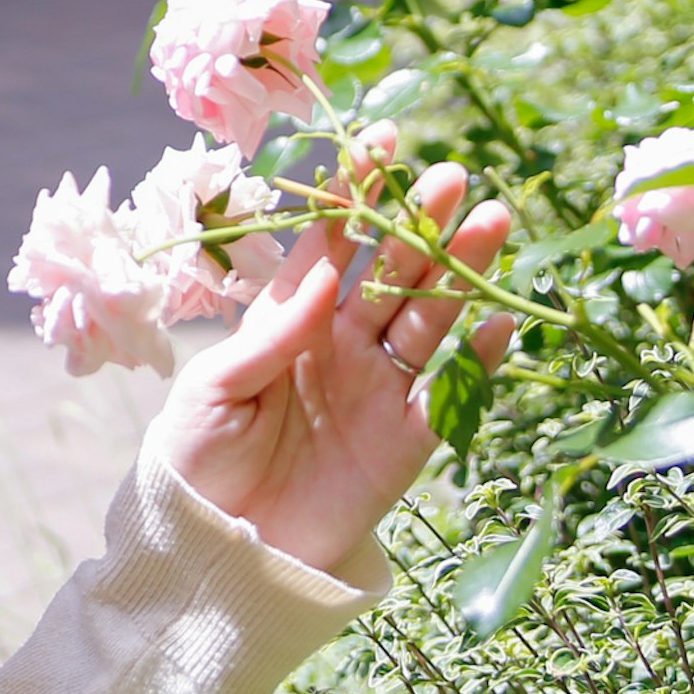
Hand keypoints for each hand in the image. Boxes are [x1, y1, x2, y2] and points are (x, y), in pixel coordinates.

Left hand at [146, 170, 517, 580]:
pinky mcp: (404, 443)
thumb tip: (326, 272)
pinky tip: (497, 320)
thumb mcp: (215, 390)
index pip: (330, 243)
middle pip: (390, 272)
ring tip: (490, 224)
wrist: (216, 553)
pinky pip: (449, 396)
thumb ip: (271, 333)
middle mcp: (339, 344)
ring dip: (458, 274)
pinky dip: (477, 361)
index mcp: (289, 319)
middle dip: (420, 225)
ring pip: (427, 319)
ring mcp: (376, 389)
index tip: (385, 139)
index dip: (356, 192)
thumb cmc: (196, 460)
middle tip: (451, 179)